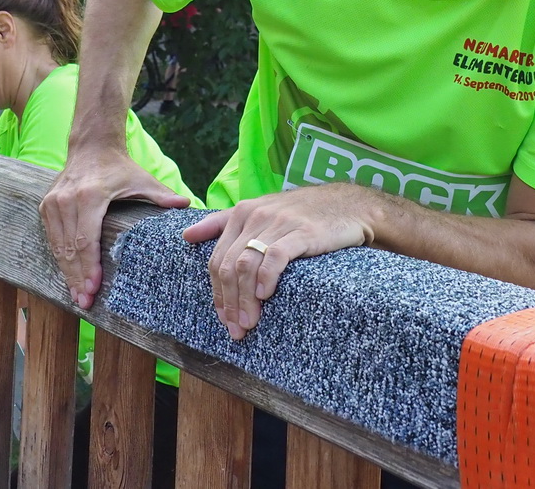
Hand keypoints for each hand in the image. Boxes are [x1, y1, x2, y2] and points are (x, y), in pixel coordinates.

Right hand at [41, 147, 191, 308]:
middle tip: (84, 302)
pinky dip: (60, 258)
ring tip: (76, 295)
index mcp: (90, 195)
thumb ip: (161, 195)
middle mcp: (67, 199)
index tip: (94, 288)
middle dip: (77, 277)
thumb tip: (185, 205)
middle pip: (71, 248)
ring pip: (59, 246)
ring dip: (67, 272)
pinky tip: (68, 275)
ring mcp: (53, 202)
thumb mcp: (142, 179)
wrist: (91, 146)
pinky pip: (52, 237)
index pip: (87, 239)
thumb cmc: (119, 167)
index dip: (89, 267)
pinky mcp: (46, 205)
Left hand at [183, 184, 379, 339]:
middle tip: (237, 329)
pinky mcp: (301, 231)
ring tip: (250, 322)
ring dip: (245, 299)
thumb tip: (186, 235)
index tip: (225, 319)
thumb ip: (222, 222)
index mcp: (242, 213)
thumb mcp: (261, 210)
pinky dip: (266, 278)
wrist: (348, 206)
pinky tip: (266, 295)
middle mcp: (256, 215)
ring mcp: (278, 223)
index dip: (218, 293)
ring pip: (247, 265)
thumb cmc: (303, 214)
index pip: (218, 260)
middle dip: (229, 302)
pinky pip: (274, 257)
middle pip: (229, 266)